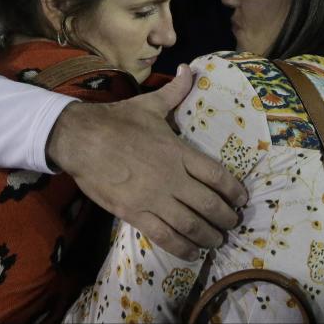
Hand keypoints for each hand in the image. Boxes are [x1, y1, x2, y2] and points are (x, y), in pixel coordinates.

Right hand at [46, 64, 246, 259]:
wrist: (81, 139)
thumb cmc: (118, 121)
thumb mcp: (151, 104)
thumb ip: (176, 91)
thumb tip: (191, 69)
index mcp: (179, 151)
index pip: (217, 175)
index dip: (233, 190)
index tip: (242, 199)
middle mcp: (172, 177)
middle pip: (209, 204)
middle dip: (225, 217)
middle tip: (233, 224)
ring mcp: (154, 198)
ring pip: (190, 224)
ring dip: (208, 236)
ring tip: (217, 241)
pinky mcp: (135, 213)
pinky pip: (164, 236)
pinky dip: (182, 247)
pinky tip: (192, 253)